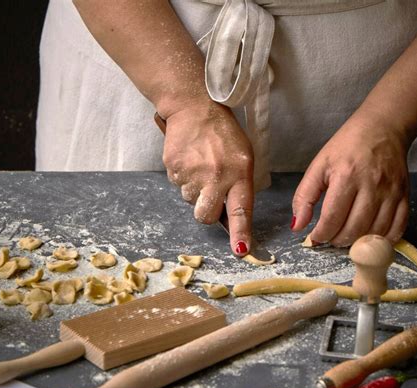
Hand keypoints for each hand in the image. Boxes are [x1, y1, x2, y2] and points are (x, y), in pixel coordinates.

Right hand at [163, 101, 254, 255]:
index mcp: (239, 173)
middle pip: (204, 216)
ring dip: (194, 190)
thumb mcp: (243, 157)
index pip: (241, 210)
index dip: (240, 233)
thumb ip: (238, 185)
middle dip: (206, 211)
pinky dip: (183, 177)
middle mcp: (215, 176)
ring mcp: (192, 173)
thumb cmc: (223, 133)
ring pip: (189, 199)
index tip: (240, 251)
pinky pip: (177, 184)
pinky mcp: (173, 167)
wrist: (194, 107)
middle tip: (208, 193)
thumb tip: (227, 214)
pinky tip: (189, 160)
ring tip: (200, 165)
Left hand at [291, 114, 408, 245]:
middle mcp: (371, 185)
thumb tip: (297, 225)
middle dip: (337, 240)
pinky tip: (369, 237)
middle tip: (330, 237)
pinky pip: (397, 228)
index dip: (321, 234)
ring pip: (374, 232)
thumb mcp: (319, 166)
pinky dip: (382, 239)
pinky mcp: (405, 195)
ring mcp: (391, 192)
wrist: (382, 128)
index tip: (315, 237)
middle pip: (354, 229)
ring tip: (346, 236)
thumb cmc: (346, 147)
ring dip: (357, 242)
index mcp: (346, 176)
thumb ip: (305, 196)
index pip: (332, 218)